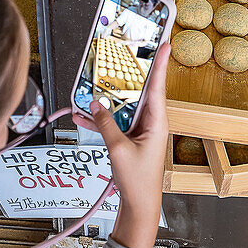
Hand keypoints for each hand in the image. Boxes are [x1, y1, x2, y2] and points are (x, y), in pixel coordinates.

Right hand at [75, 43, 168, 247]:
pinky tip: (83, 114)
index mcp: (156, 121)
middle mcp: (151, 122)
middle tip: (122, 53)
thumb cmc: (139, 182)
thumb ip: (105, 124)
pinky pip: (114, 121)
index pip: (158, 85)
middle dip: (126, 74)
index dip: (160, 62)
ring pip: (123, 105)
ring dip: (106, 100)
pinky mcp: (130, 137)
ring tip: (90, 88)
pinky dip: (99, 118)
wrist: (139, 205)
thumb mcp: (118, 149)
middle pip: (138, 90)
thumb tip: (95, 105)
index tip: (164, 42)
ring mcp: (140, 129)